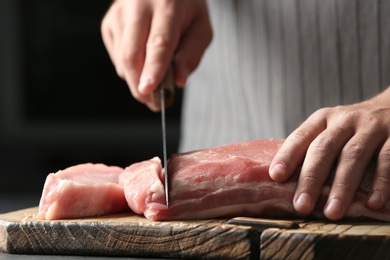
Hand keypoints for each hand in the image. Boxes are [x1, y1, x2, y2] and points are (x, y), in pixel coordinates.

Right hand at [101, 0, 211, 110]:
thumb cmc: (185, 7)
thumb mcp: (201, 27)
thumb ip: (192, 54)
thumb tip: (178, 81)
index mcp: (166, 4)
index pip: (158, 43)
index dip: (153, 69)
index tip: (149, 89)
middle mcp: (138, 6)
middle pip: (132, 55)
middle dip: (140, 85)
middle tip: (154, 102)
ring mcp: (119, 14)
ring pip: (122, 59)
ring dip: (136, 79)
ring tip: (154, 79)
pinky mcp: (109, 23)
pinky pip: (116, 56)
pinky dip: (130, 68)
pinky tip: (143, 60)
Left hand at [269, 87, 389, 219]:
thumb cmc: (353, 128)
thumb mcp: (331, 129)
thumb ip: (313, 149)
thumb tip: (285, 182)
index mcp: (323, 119)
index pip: (301, 136)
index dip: (287, 155)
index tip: (276, 176)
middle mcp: (345, 120)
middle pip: (324, 148)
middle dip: (311, 178)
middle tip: (302, 205)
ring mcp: (371, 127)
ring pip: (354, 155)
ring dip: (342, 186)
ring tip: (332, 212)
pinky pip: (388, 159)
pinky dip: (381, 182)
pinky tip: (373, 203)